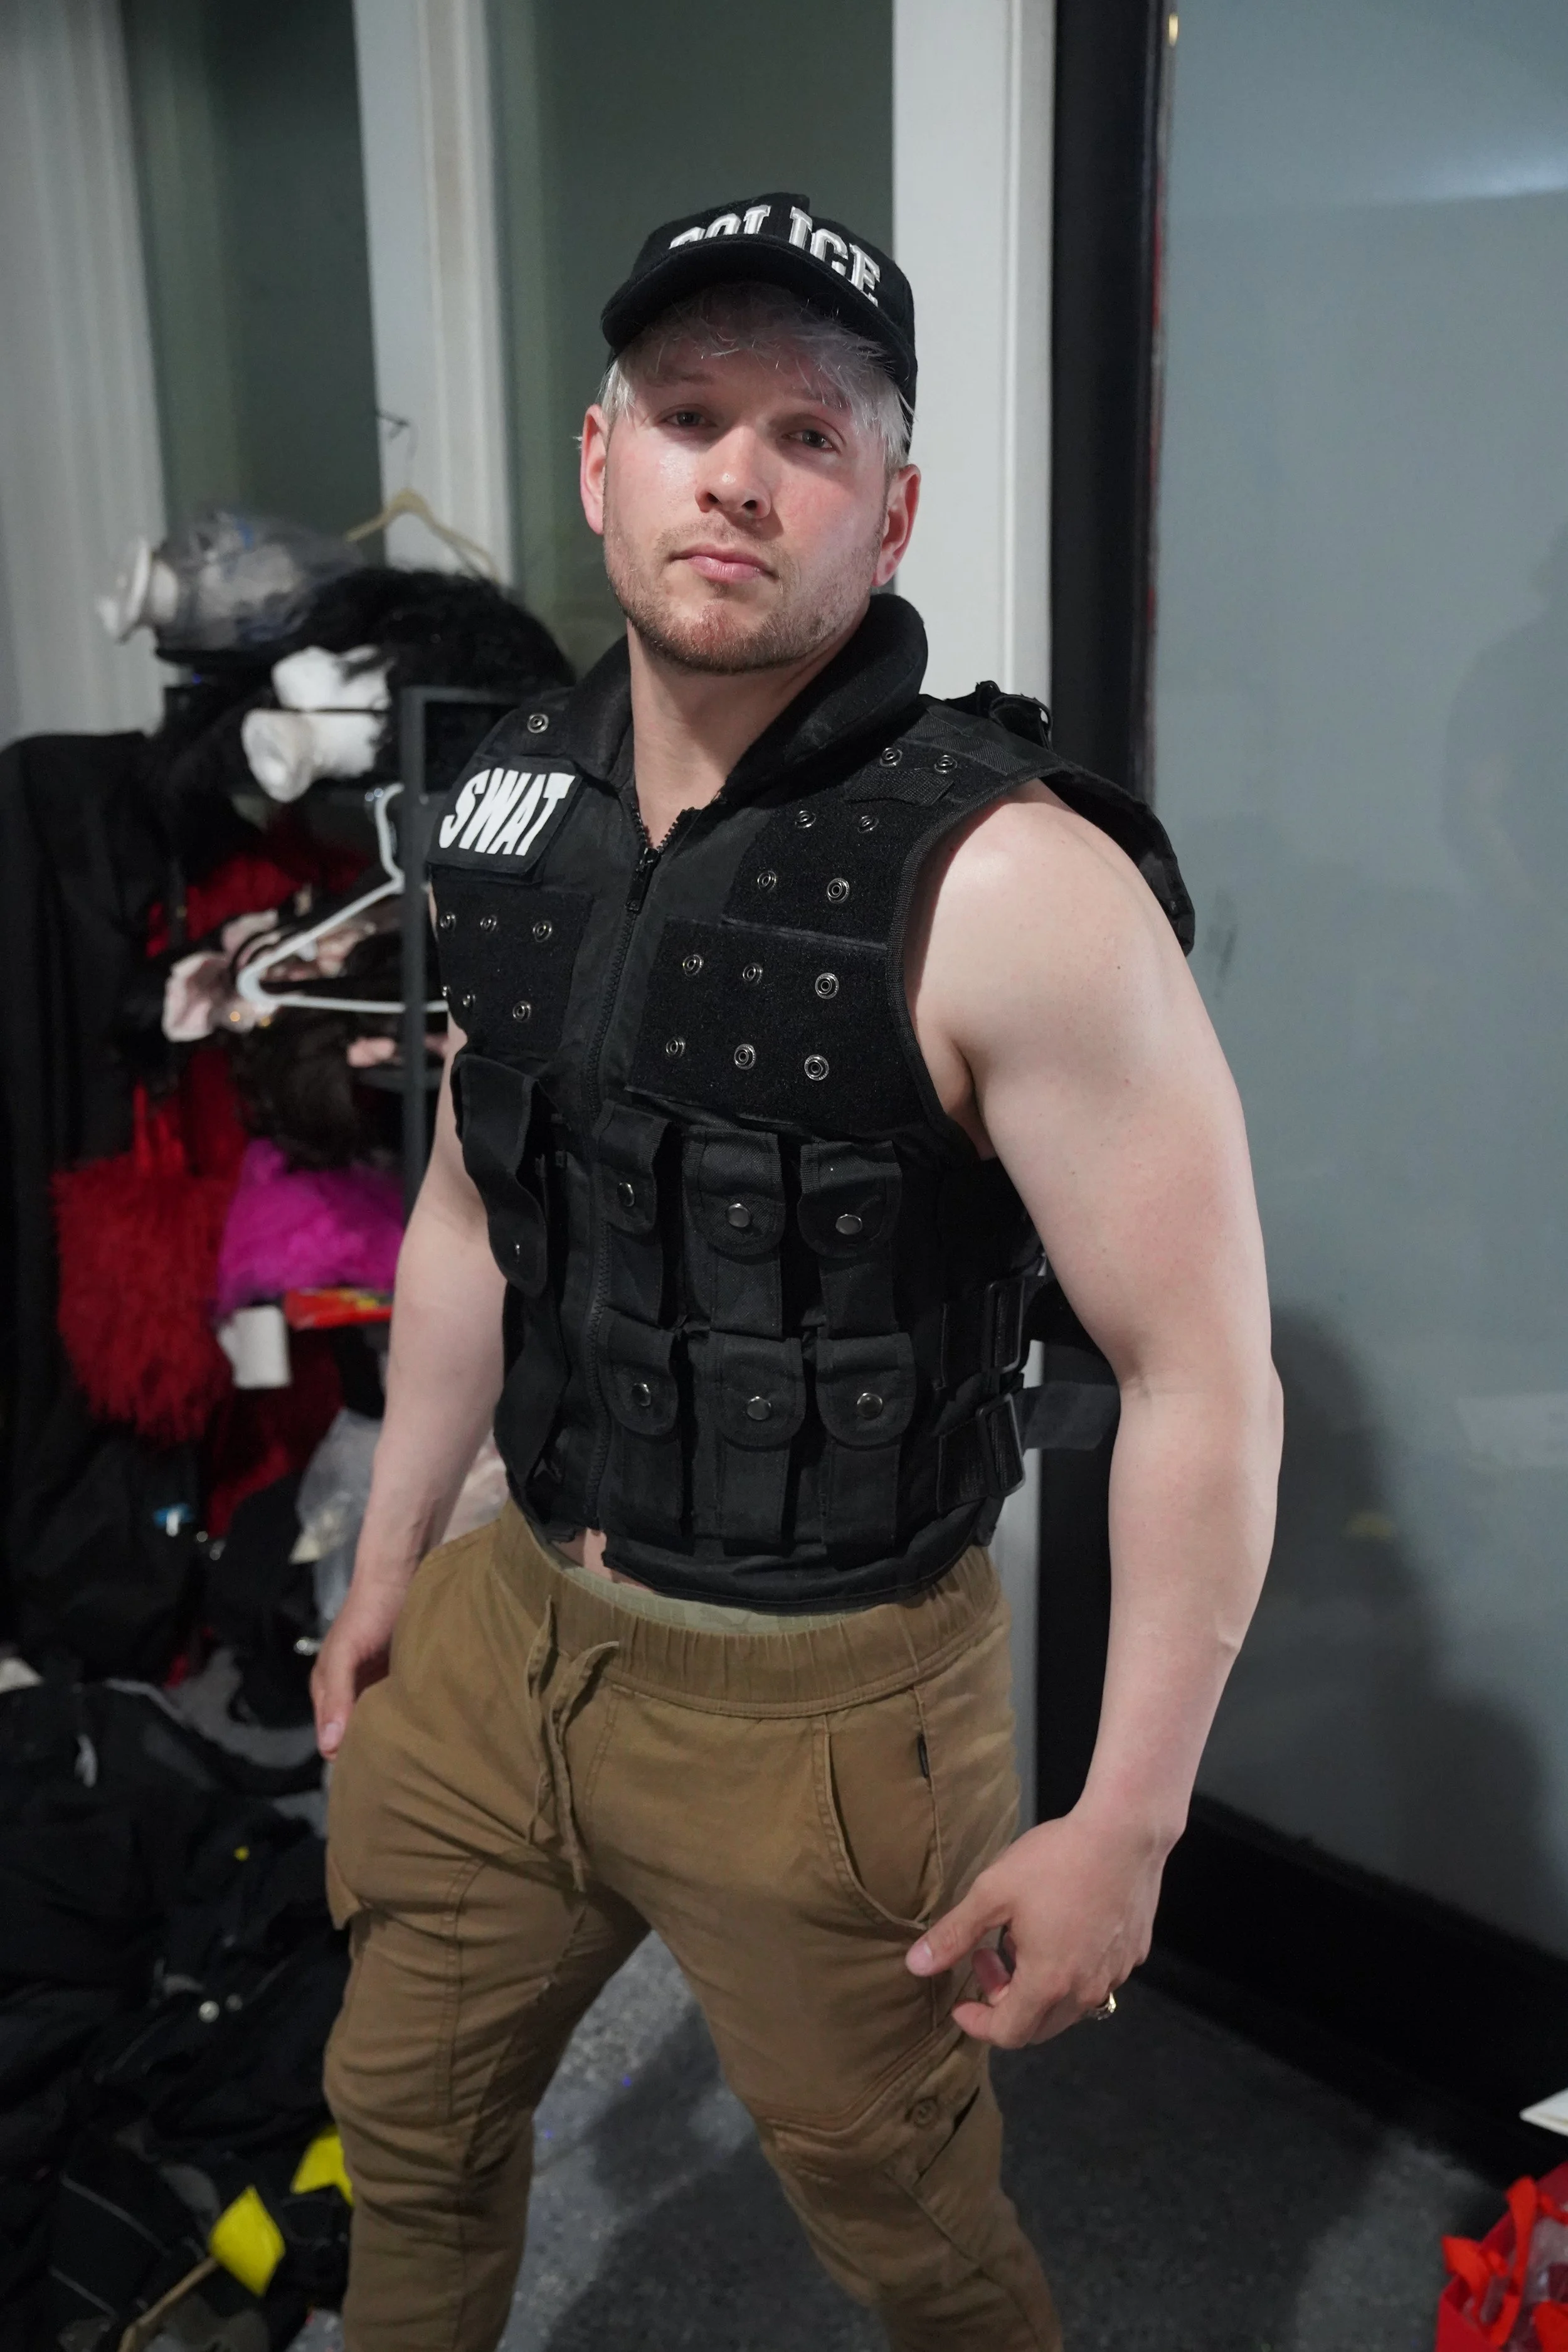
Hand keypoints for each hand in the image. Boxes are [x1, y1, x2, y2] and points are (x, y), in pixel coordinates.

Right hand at [310, 1577, 406, 1758]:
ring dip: (390, 1737)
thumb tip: (330, 1746)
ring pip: (379, 1724)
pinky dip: (406, 1720)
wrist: (399, 1577)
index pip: (331, 1740)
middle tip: (396, 1774)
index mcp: (328, 1691)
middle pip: (355, 1735)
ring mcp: (376, 1687)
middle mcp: (350, 1693)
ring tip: (411, 1759)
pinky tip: (422, 1734)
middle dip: (370, 1752)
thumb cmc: (366, 1614)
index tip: (370, 1779)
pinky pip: (399, 1709)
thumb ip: (338, 1697)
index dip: (346, 1758)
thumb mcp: (345, 1653)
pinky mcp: (400, 1680)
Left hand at [905, 1808, 1168, 2045]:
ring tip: (1021, 1937)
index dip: (978, 2024)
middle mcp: (1087, 1991)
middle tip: (987, 1956)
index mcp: (1049, 1983)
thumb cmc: (1055, 1861)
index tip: (960, 2001)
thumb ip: (954, 1935)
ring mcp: (1115, 1975)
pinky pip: (1094, 1980)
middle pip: (1038, 2026)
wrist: (1125, 1831)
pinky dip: (1068, 1970)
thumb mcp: (993, 1893)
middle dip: (1003, 2002)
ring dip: (1036, 1986)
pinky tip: (1060, 1927)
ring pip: (1068, 2005)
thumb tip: (916, 1967)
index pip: (1009, 2034)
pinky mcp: (1133, 1955)